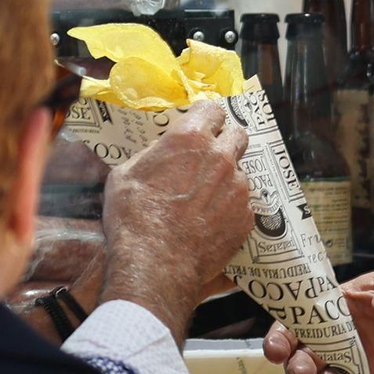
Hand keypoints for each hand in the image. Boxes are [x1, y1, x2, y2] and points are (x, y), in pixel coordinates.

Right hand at [98, 103, 250, 338]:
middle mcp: (221, 158)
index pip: (212, 109)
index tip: (202, 123)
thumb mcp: (126, 174)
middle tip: (211, 155)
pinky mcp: (247, 216)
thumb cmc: (133, 217)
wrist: (155, 264)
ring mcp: (239, 188)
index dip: (206, 116)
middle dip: (226, 140)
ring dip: (227, 179)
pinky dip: (230, 208)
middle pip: (237, 135)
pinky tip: (211, 221)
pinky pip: (243, 204)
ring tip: (205, 199)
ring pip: (240, 172)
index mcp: (190, 139)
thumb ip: (153, 154)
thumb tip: (164, 150)